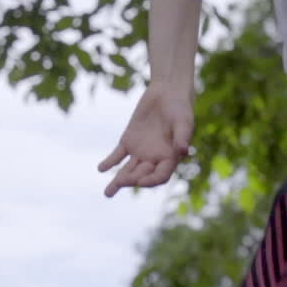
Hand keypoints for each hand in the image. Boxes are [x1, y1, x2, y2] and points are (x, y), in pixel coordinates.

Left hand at [99, 83, 193, 197]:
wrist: (167, 93)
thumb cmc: (180, 108)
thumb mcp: (183, 122)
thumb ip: (182, 137)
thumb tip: (185, 151)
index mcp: (170, 158)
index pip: (160, 176)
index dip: (150, 180)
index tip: (139, 182)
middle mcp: (155, 159)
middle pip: (142, 175)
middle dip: (131, 180)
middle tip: (120, 183)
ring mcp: (141, 152)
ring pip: (128, 170)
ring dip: (118, 181)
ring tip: (107, 193)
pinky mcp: (129, 141)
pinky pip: (117, 155)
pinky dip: (110, 162)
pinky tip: (101, 169)